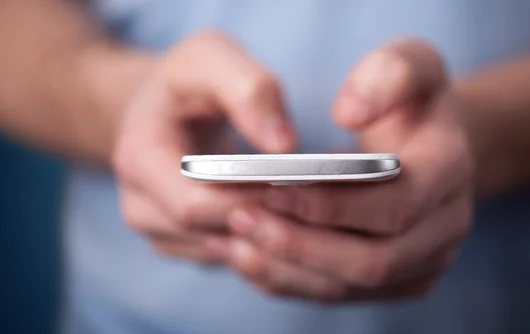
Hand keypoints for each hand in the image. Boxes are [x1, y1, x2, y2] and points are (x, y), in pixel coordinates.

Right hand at [112, 32, 295, 263]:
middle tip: (323, 202)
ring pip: (225, 253)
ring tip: (318, 212)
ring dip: (273, 237)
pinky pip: (229, 256)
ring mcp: (160, 230)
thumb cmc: (187, 81)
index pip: (195, 203)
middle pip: (211, 233)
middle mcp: (141, 206)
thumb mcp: (209, 58)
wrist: (163, 109)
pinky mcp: (183, 243)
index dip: (250, 199)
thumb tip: (285, 147)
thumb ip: (248, 90)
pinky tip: (295, 219)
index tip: (304, 183)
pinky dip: (265, 242)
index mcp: (139, 158)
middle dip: (269, 220)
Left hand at [226, 40, 473, 300]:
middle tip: (241, 219)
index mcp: (451, 170)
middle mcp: (448, 225)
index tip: (272, 188)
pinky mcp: (401, 278)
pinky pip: (343, 294)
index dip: (332, 204)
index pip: (394, 204)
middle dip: (302, 245)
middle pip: (374, 260)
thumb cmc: (408, 99)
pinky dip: (294, 281)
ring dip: (290, 268)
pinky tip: (253, 257)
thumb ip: (388, 73)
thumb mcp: (409, 62)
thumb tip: (348, 113)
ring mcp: (427, 259)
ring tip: (237, 242)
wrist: (428, 142)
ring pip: (353, 286)